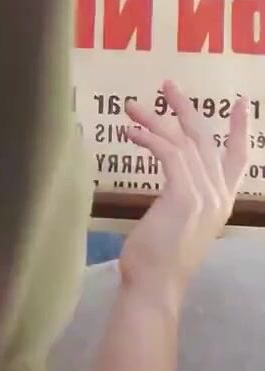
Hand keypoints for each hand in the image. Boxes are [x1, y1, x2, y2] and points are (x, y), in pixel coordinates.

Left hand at [119, 83, 247, 297]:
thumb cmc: (158, 260)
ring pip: (182, 141)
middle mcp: (219, 194)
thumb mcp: (178, 222)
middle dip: (186, 108)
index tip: (240, 103)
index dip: (240, 129)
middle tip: (167, 85)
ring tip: (131, 106)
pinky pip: (168, 152)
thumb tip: (173, 181)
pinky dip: (148, 137)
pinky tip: (129, 131)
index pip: (239, 158)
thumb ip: (183, 199)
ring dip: (154, 119)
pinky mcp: (184, 194)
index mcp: (222, 201)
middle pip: (206, 138)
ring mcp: (205, 194)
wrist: (156, 285)